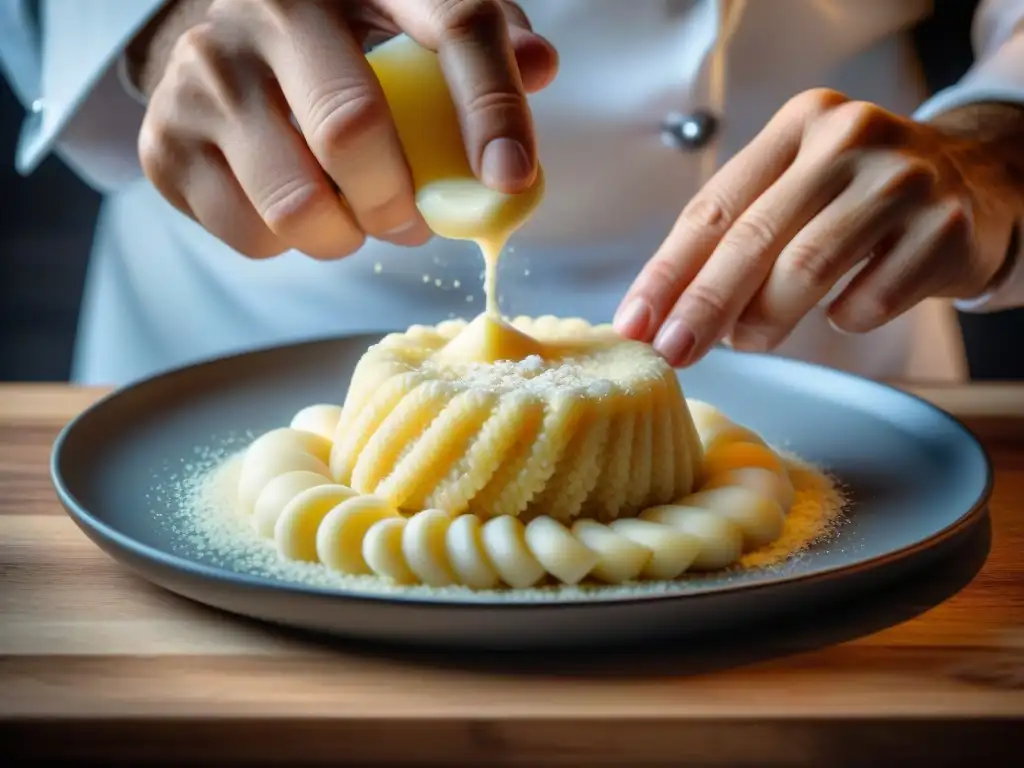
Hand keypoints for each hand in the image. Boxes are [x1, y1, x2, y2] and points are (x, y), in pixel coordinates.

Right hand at [135, 0, 557, 259]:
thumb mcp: (418, 17)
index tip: (512, 179)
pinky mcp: (165, 139)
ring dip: (346, 236)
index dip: (491, 109)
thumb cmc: (348, 37)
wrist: (229, 37)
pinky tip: (298, 209)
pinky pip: (250, 235)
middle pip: (352, 131)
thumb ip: (485, 40)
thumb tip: (540, 66)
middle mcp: (269, 6)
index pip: (453, 25)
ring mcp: (204, 73)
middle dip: (398, 202)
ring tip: (356, 218)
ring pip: (295, 203)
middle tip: (411, 221)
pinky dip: (290, 246)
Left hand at [615, 88, 1022, 366]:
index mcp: (798, 125)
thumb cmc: (857, 198)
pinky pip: (867, 300)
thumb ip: (735, 235)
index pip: (714, 207)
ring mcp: (901, 181)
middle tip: (673, 352)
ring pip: (806, 270)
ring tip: (749, 338)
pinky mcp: (943, 229)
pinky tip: (847, 306)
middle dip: (703, 306)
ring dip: (765, 321)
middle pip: (753, 239)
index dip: (668, 272)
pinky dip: (844, 317)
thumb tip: (664, 314)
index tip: (635, 322)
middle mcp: (849, 139)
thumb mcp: (795, 190)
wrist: (975, 183)